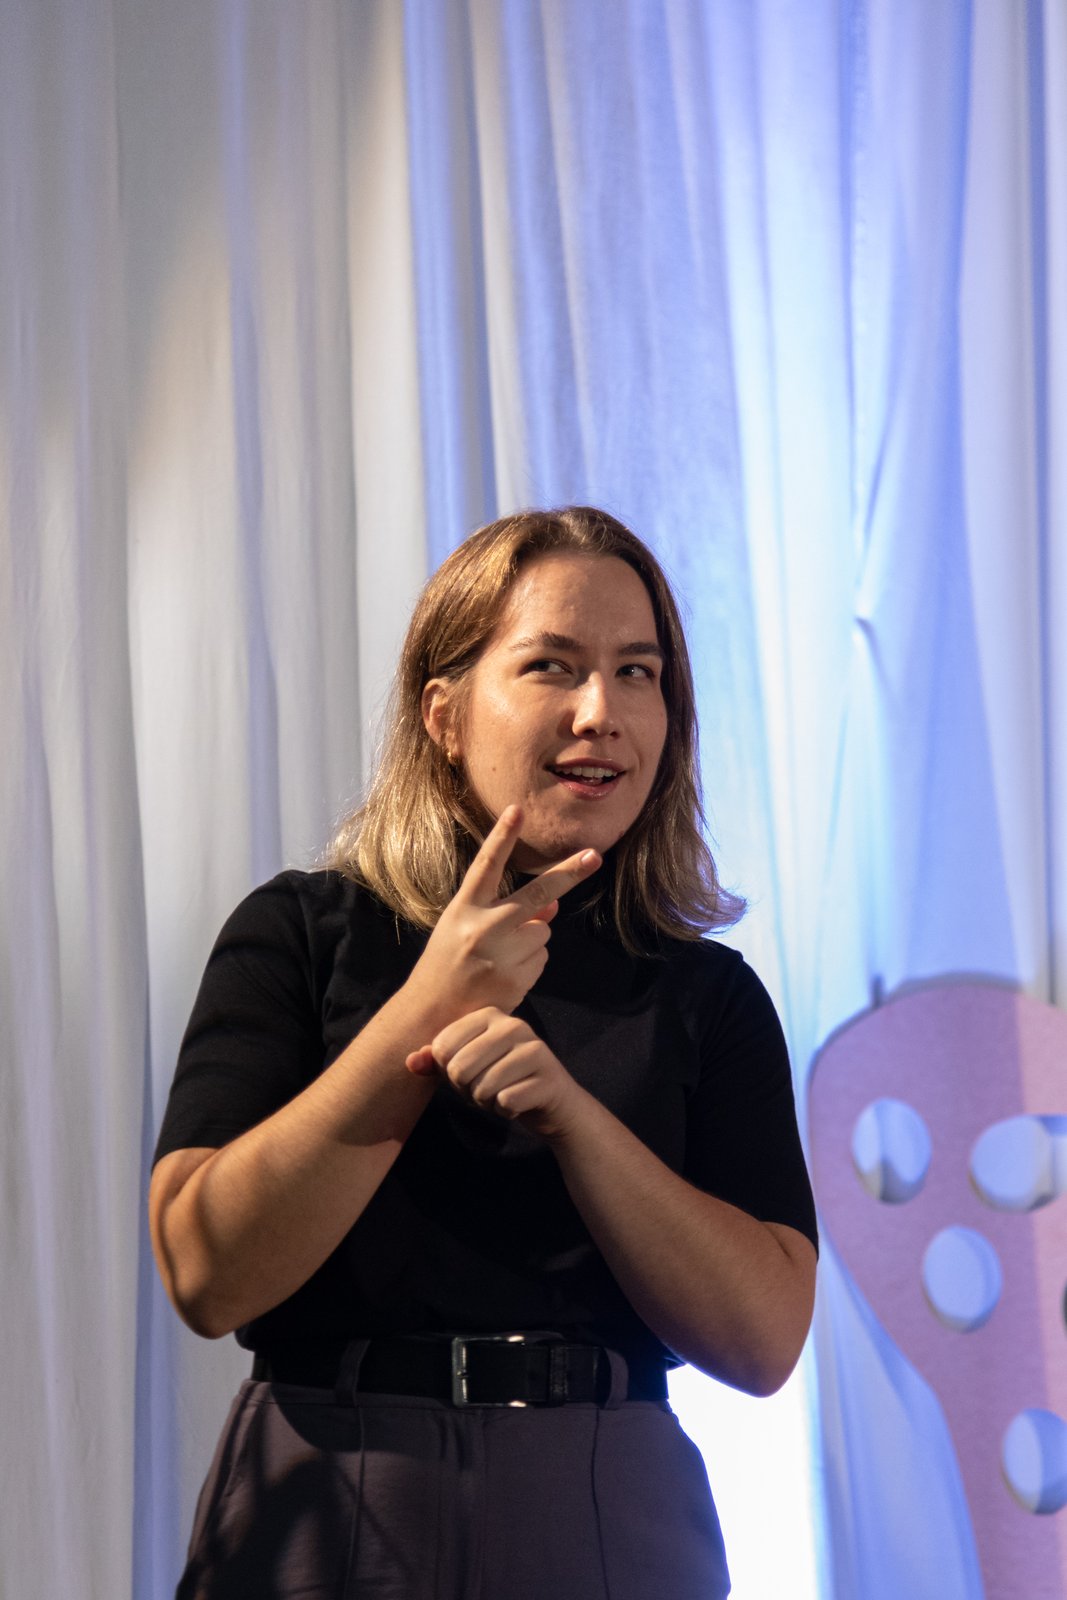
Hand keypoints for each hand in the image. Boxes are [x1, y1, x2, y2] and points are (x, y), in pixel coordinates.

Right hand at [403, 805, 599, 1023]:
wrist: (433, 1014)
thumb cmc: (449, 964)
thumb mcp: (465, 929)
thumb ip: (505, 912)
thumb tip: (554, 903)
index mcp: (463, 909)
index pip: (486, 867)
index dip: (502, 837)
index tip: (518, 809)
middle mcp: (482, 928)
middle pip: (537, 894)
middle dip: (569, 874)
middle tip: (594, 856)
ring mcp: (501, 955)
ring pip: (543, 932)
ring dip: (532, 940)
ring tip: (500, 958)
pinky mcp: (516, 979)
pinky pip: (541, 959)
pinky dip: (530, 964)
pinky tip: (505, 975)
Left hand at [406, 1007, 586, 1139]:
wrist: (551, 1103)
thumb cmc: (502, 1079)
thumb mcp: (466, 1067)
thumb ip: (435, 1061)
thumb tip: (410, 1061)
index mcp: (489, 1015)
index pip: (442, 1047)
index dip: (447, 1071)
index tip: (469, 1072)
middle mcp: (513, 1025)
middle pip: (459, 1069)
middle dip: (467, 1090)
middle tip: (486, 1088)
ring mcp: (534, 1049)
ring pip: (482, 1087)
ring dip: (487, 1102)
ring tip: (502, 1093)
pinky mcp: (548, 1077)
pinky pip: (505, 1102)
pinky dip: (506, 1111)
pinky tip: (519, 1103)